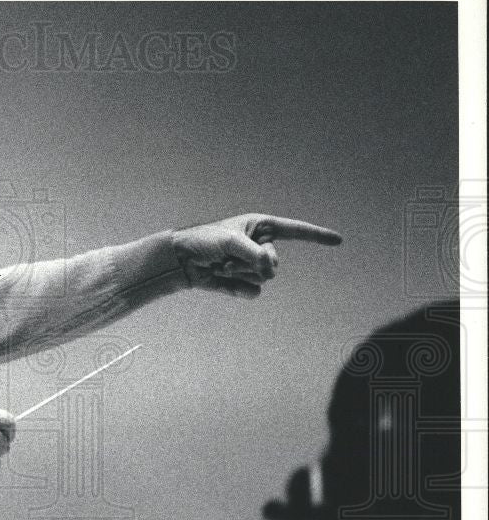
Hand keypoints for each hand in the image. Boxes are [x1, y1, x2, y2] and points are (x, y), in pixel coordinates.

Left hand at [171, 213, 341, 298]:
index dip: (317, 236)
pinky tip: (222, 280)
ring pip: (262, 278)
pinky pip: (253, 292)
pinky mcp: (244, 283)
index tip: (338, 240)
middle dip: (251, 262)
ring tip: (220, 265)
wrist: (182, 260)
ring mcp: (253, 266)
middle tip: (227, 257)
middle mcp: (261, 245)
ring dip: (239, 273)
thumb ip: (254, 253)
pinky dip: (238, 288)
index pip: (295, 231)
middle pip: (274, 263)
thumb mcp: (230, 241)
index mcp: (261, 227)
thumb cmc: (204, 241)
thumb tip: (271, 269)